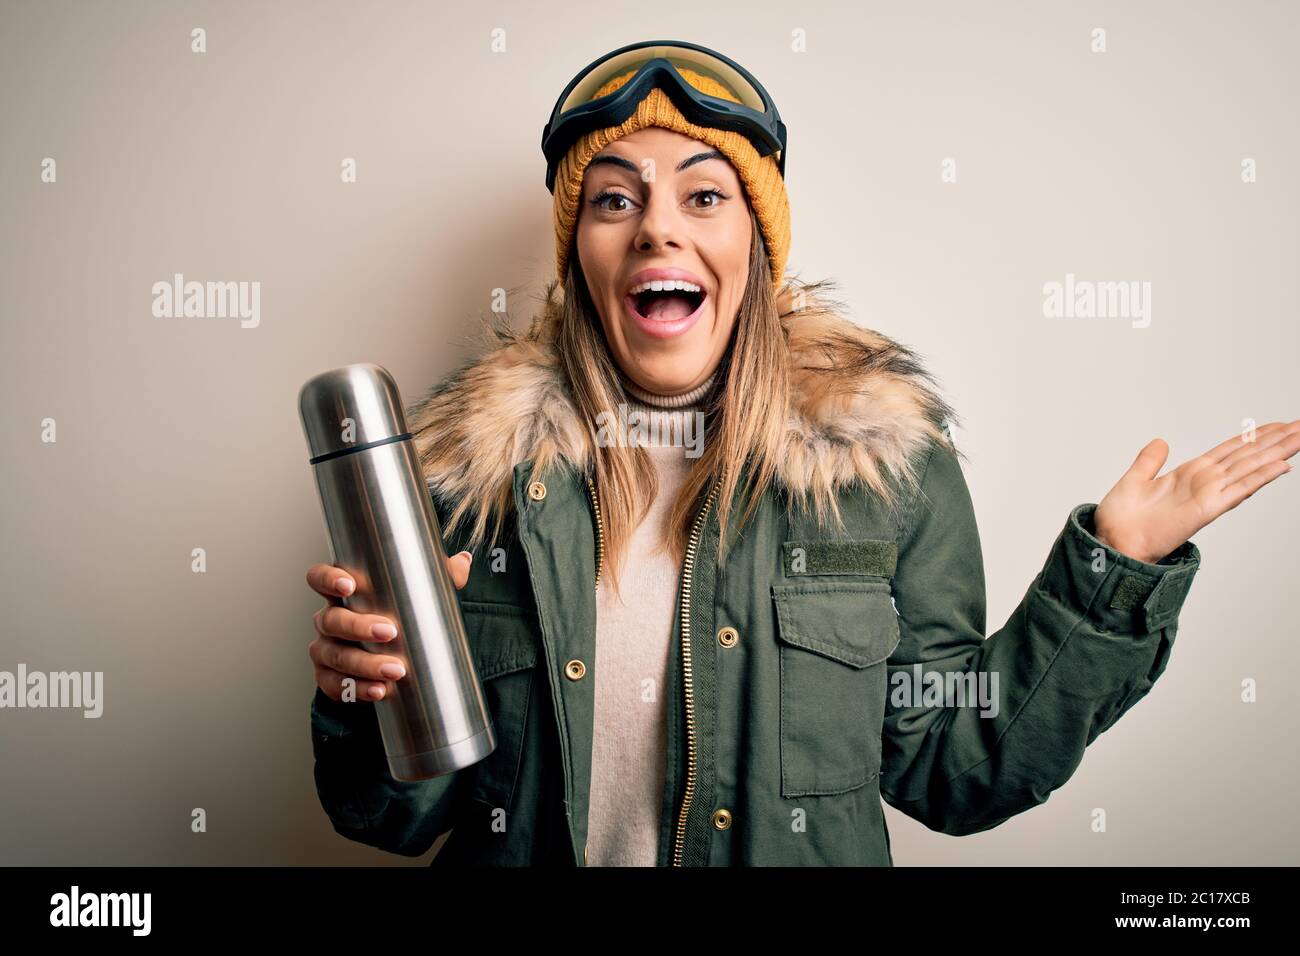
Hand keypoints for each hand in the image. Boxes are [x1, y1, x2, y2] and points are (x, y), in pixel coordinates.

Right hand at [307, 552, 472, 701]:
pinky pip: (334, 686)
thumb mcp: (420, 592)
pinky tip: (379, 692)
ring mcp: (326, 650)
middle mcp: (328, 620)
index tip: (349, 585)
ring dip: (363, 665)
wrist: (391, 655)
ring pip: (334, 656)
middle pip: (331, 621)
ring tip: (395, 671)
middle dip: (358, 627)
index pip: (320, 578)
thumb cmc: (399, 614)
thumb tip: (464, 561)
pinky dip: (357, 690)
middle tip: (390, 632)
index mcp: (343, 592)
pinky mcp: (329, 678)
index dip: (328, 579)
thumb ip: (440, 576)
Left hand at [1093, 420, 1298, 563]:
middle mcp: (1204, 483)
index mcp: (1190, 474)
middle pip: (1249, 455)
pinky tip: (1281, 466)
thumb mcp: (1135, 479)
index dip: (1254, 436)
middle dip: (1276, 439)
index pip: (1231, 450)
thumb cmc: (1121, 519)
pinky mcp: (1206, 510)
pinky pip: (1238, 490)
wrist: (1111, 542)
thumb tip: (1161, 442)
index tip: (1277, 424)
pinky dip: (1260, 478)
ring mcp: (1208, 496)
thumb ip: (1150, 461)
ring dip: (1277, 452)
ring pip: (1251, 468)